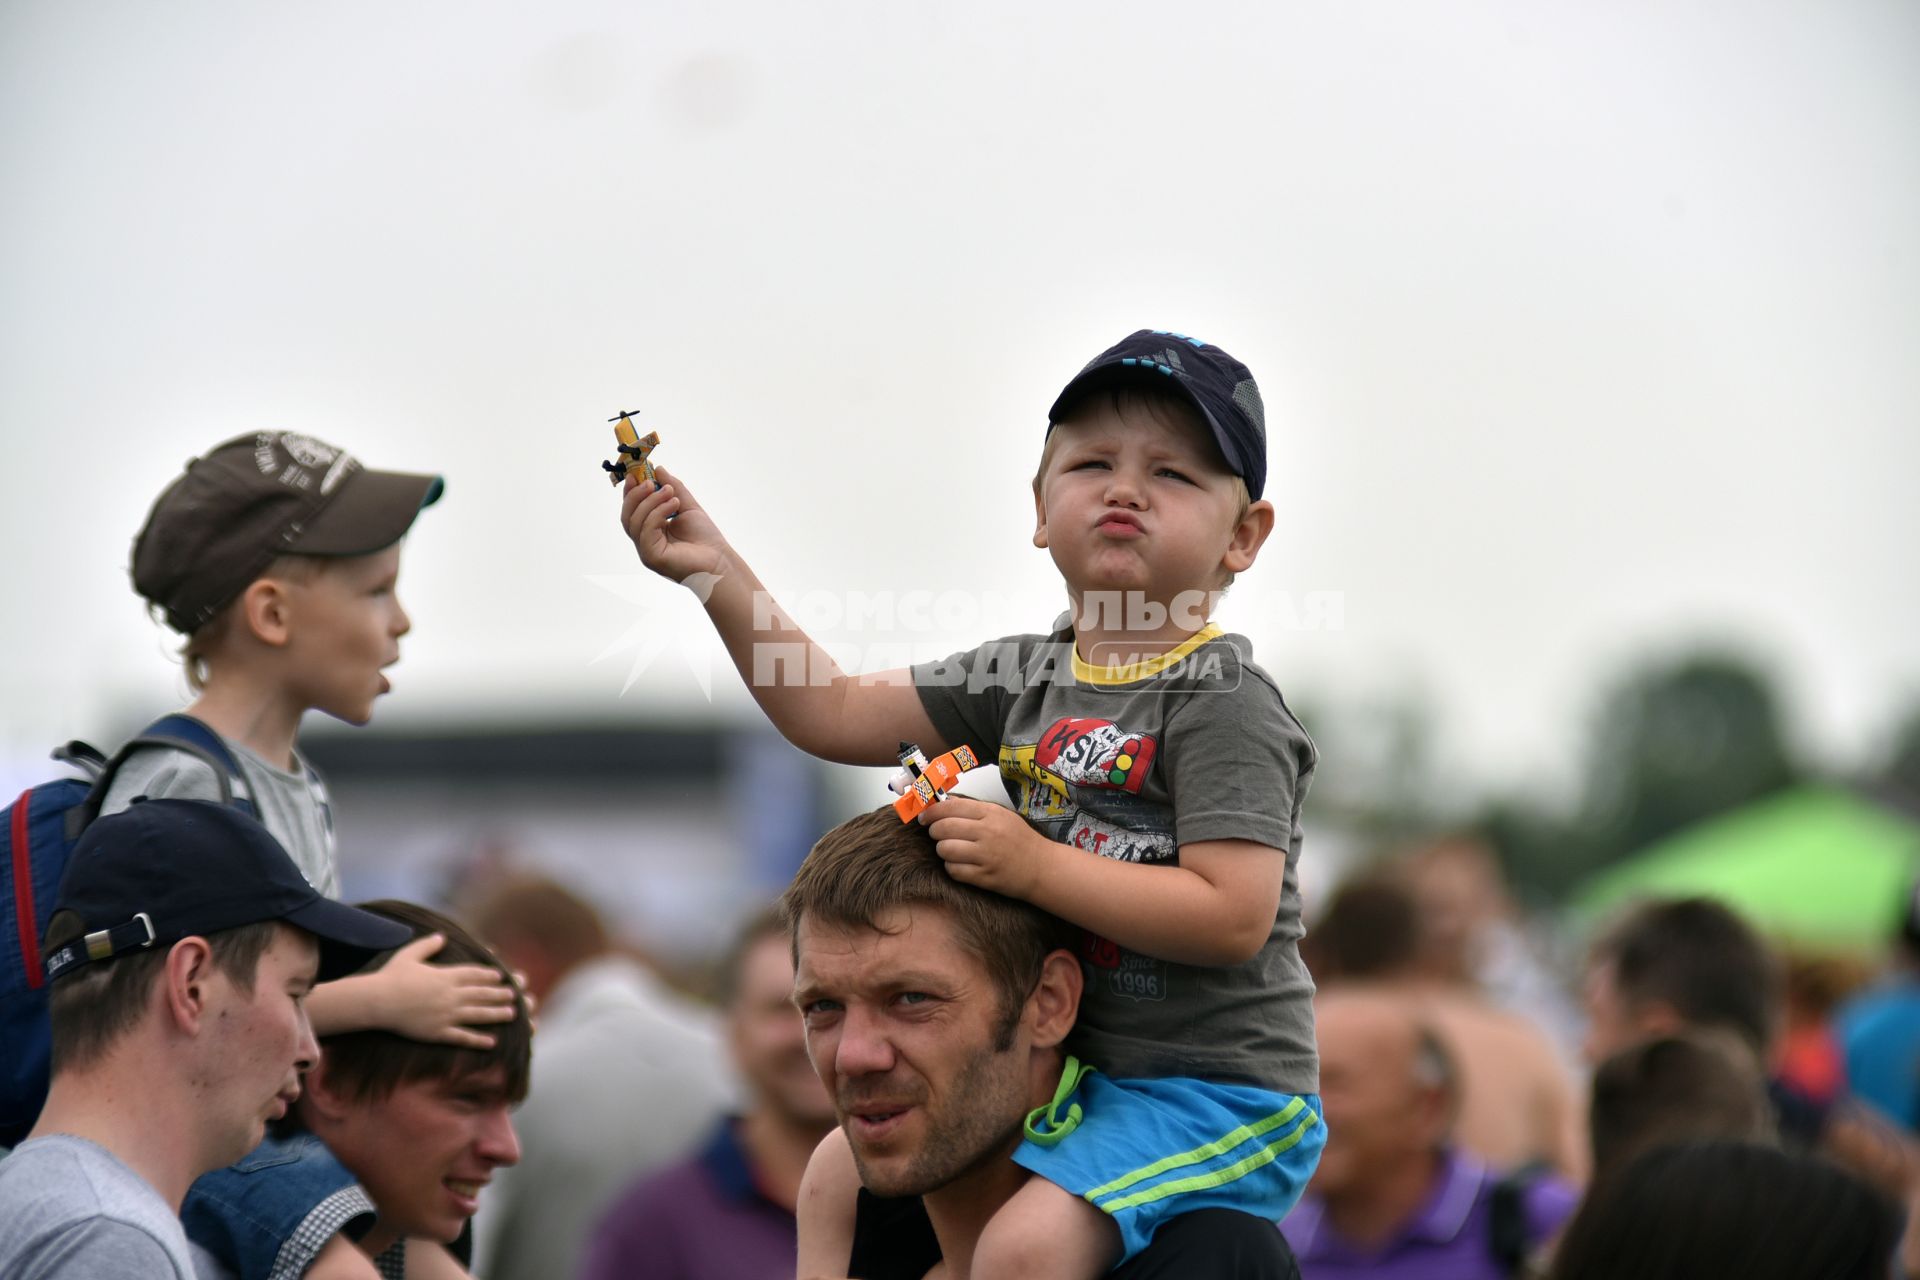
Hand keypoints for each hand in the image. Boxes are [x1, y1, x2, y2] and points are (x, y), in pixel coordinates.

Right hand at [367, 934, 519, 1048]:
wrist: (376, 1002)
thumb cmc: (390, 977)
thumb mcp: (409, 955)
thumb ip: (428, 945)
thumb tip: (442, 936)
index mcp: (445, 976)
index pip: (473, 974)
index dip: (488, 975)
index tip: (500, 976)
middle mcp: (450, 995)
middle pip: (481, 994)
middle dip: (499, 994)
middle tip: (515, 995)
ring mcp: (446, 1015)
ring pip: (478, 1014)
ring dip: (496, 1014)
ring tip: (512, 1014)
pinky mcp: (438, 1032)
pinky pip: (463, 1037)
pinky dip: (478, 1040)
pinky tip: (492, 1043)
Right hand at [621, 464, 728, 588]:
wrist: (720, 561)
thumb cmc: (705, 538)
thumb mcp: (688, 506)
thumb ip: (673, 487)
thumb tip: (658, 469)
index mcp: (651, 531)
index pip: (632, 510)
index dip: (630, 492)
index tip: (634, 474)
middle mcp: (645, 542)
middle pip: (627, 516)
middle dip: (636, 495)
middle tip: (650, 482)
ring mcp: (646, 551)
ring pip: (635, 522)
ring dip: (651, 502)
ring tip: (671, 493)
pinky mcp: (652, 557)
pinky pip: (646, 531)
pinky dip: (657, 513)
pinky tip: (674, 505)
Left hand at [920, 797, 1052, 899]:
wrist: (1042, 867)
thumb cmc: (1020, 840)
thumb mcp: (1001, 815)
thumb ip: (974, 809)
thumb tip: (945, 803)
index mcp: (991, 813)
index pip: (950, 807)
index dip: (932, 811)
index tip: (925, 817)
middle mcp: (988, 832)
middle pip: (943, 828)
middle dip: (934, 831)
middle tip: (938, 834)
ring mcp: (986, 856)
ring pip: (944, 850)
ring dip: (943, 850)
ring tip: (952, 850)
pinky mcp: (984, 877)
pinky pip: (953, 870)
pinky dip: (952, 868)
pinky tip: (961, 865)